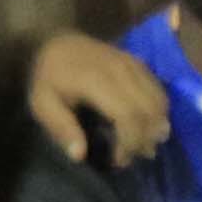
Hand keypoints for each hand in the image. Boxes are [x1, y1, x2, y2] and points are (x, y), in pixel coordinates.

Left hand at [23, 27, 168, 166]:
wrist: (57, 41)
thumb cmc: (48, 77)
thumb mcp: (42, 104)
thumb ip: (61, 128)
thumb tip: (79, 155)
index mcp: (96, 81)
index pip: (127, 116)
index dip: (129, 143)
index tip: (119, 161)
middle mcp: (120, 70)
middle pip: (148, 111)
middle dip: (145, 140)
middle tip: (134, 157)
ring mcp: (132, 64)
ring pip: (159, 100)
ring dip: (157, 127)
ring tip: (144, 146)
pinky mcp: (138, 62)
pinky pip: (159, 89)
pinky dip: (160, 111)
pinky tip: (150, 126)